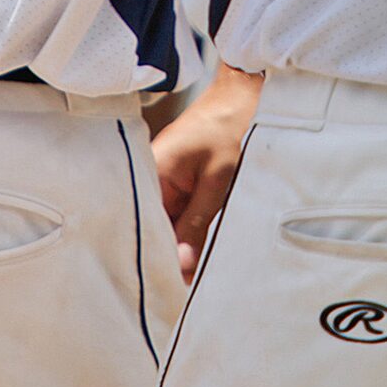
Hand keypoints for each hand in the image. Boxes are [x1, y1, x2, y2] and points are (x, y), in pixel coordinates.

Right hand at [151, 66, 260, 281]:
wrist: (245, 95)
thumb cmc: (231, 127)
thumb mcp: (218, 180)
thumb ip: (196, 224)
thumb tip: (180, 266)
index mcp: (149, 172)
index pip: (141, 226)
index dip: (153, 258)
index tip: (163, 290)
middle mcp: (149, 178)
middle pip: (150, 229)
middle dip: (165, 256)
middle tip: (179, 291)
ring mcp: (162, 181)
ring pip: (164, 225)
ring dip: (178, 246)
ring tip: (189, 279)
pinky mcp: (177, 184)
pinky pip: (176, 215)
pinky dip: (186, 232)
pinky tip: (196, 252)